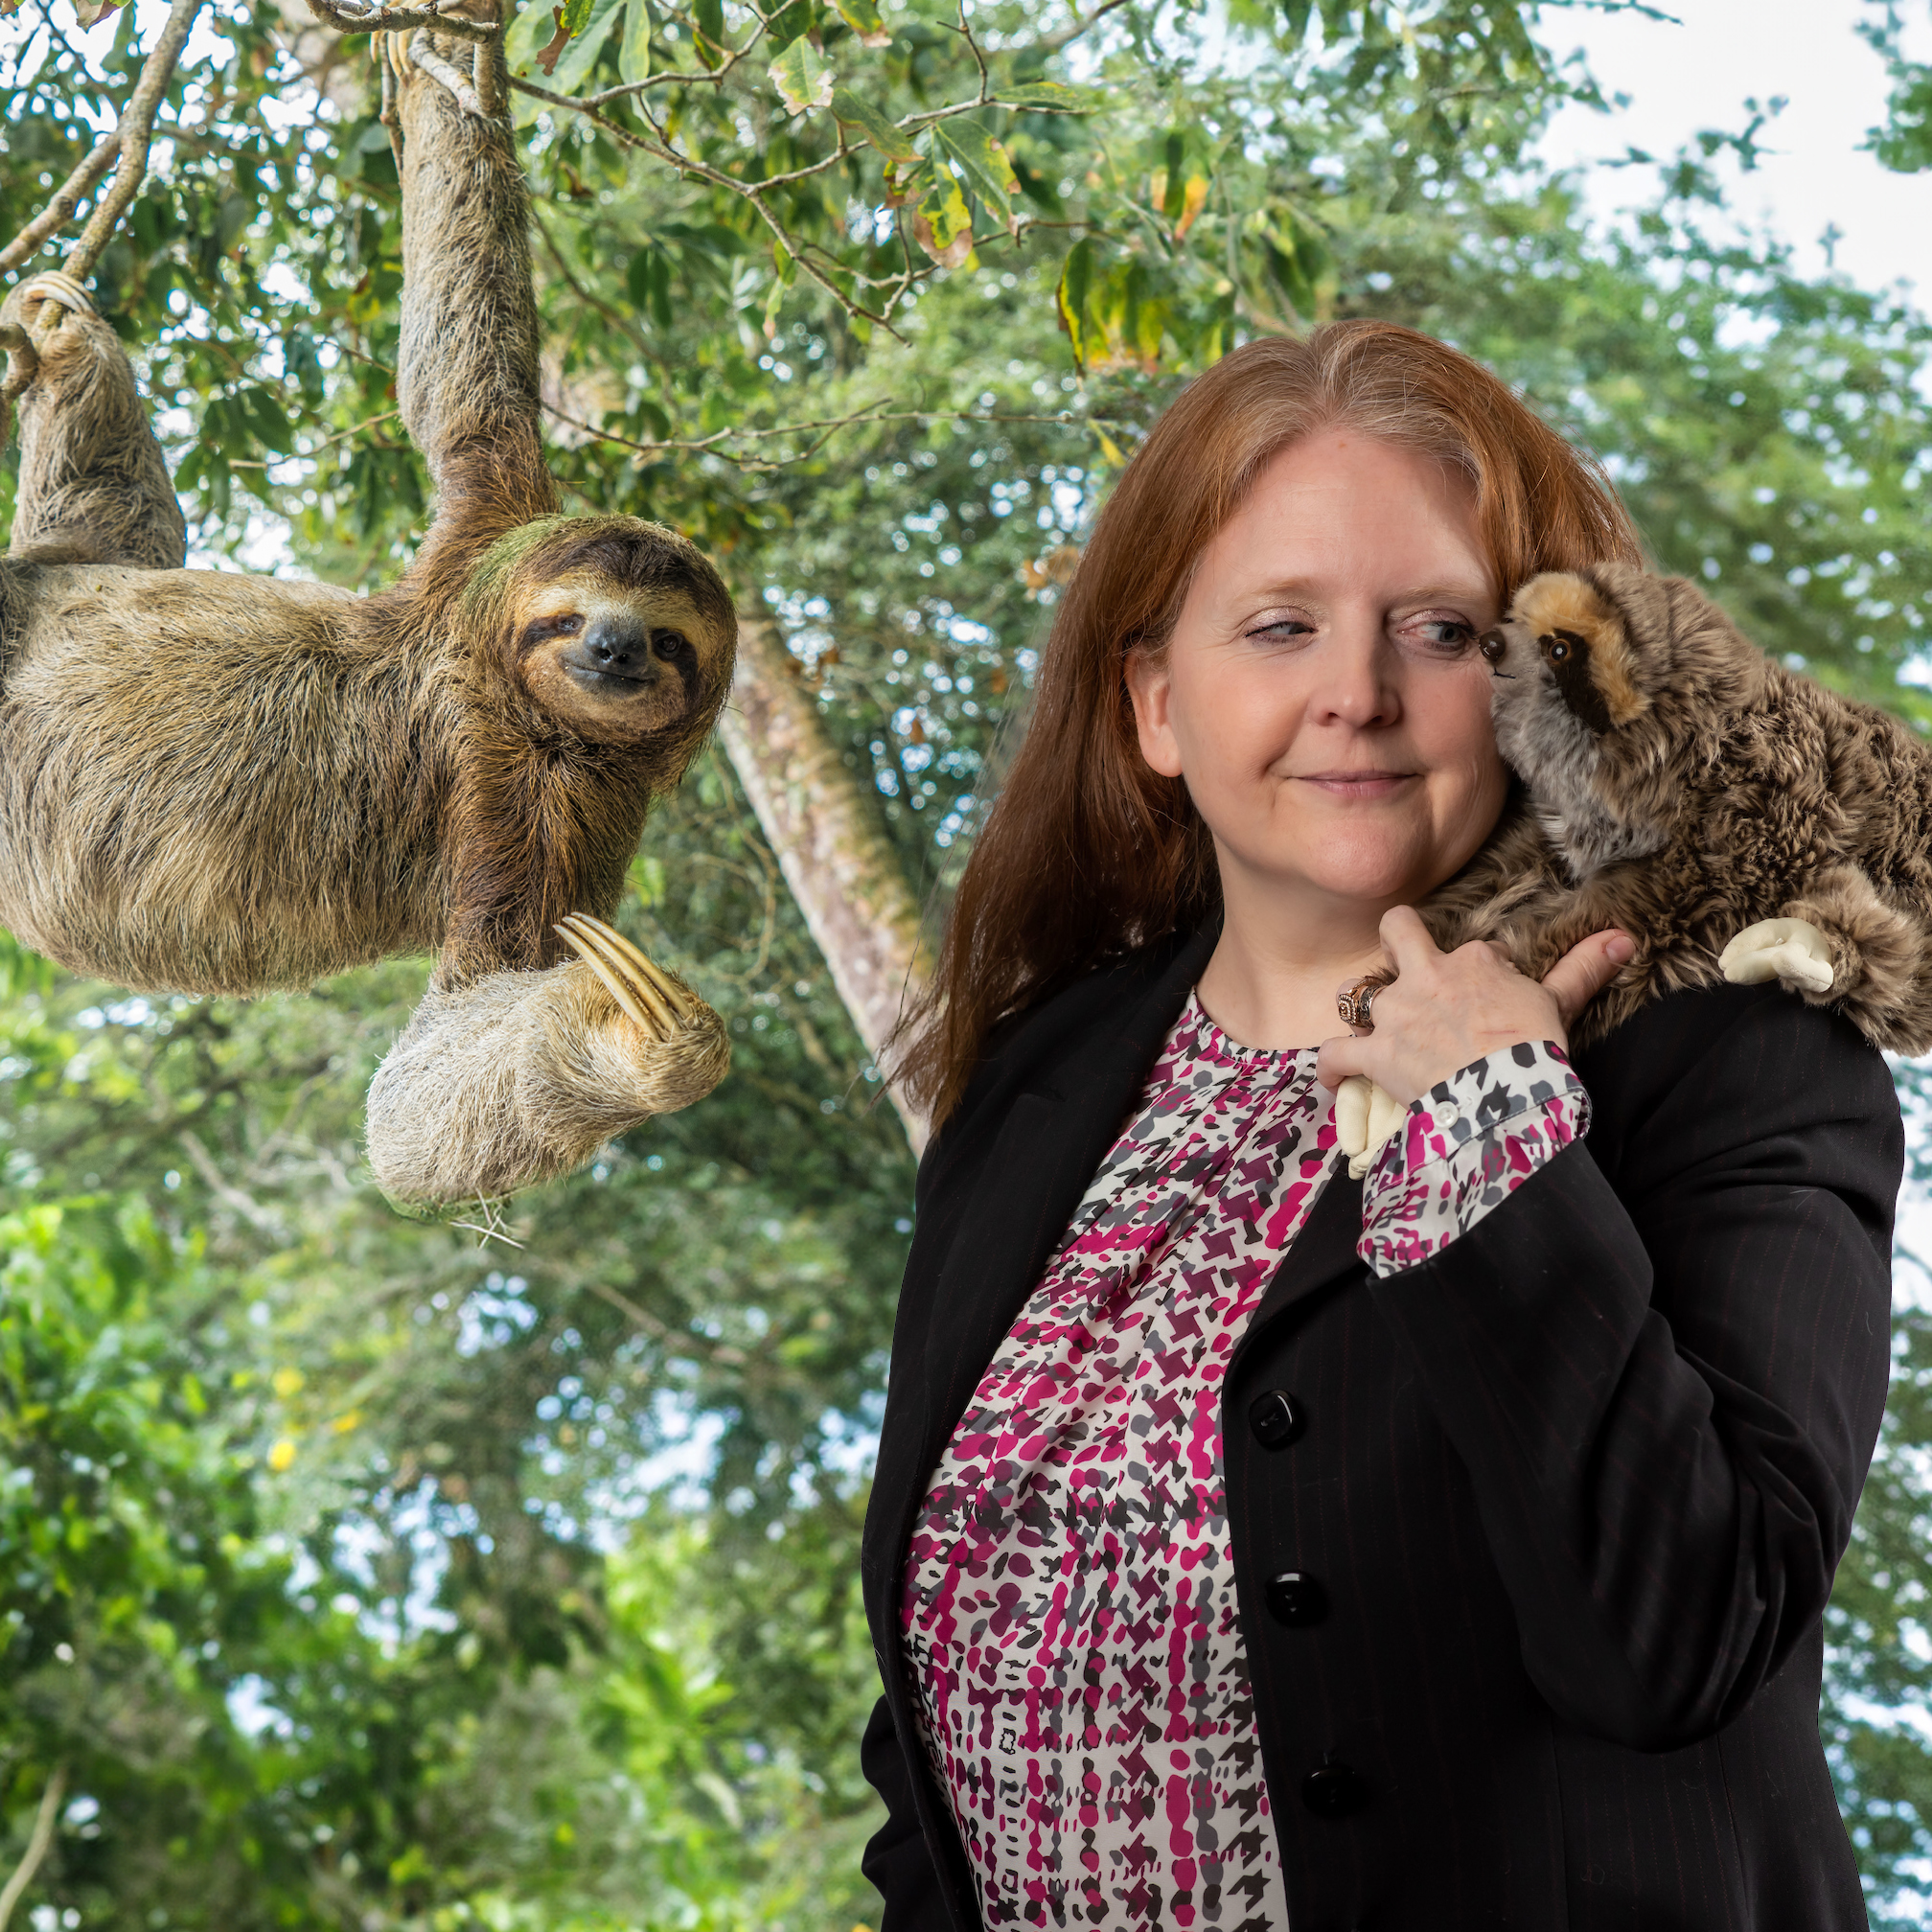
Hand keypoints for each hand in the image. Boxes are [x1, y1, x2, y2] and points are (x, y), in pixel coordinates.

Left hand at [1316, 906, 1633, 1105]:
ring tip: (1370, 1032)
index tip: (1487, 1002)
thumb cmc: (1536, 1048)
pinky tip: (1332, 1080)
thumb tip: (1624, 937)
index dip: (1476, 975)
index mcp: (1473, 961)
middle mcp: (1427, 977)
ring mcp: (1397, 1015)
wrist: (1506, 1092)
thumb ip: (1583, 968)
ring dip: (1362, 1012)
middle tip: (1403, 963)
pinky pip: (1334, 1054)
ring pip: (1358, 995)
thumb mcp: (1561, 1003)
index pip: (1470, 953)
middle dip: (1395, 940)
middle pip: (1397, 933)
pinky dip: (1331, 1068)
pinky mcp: (1376, 1054)